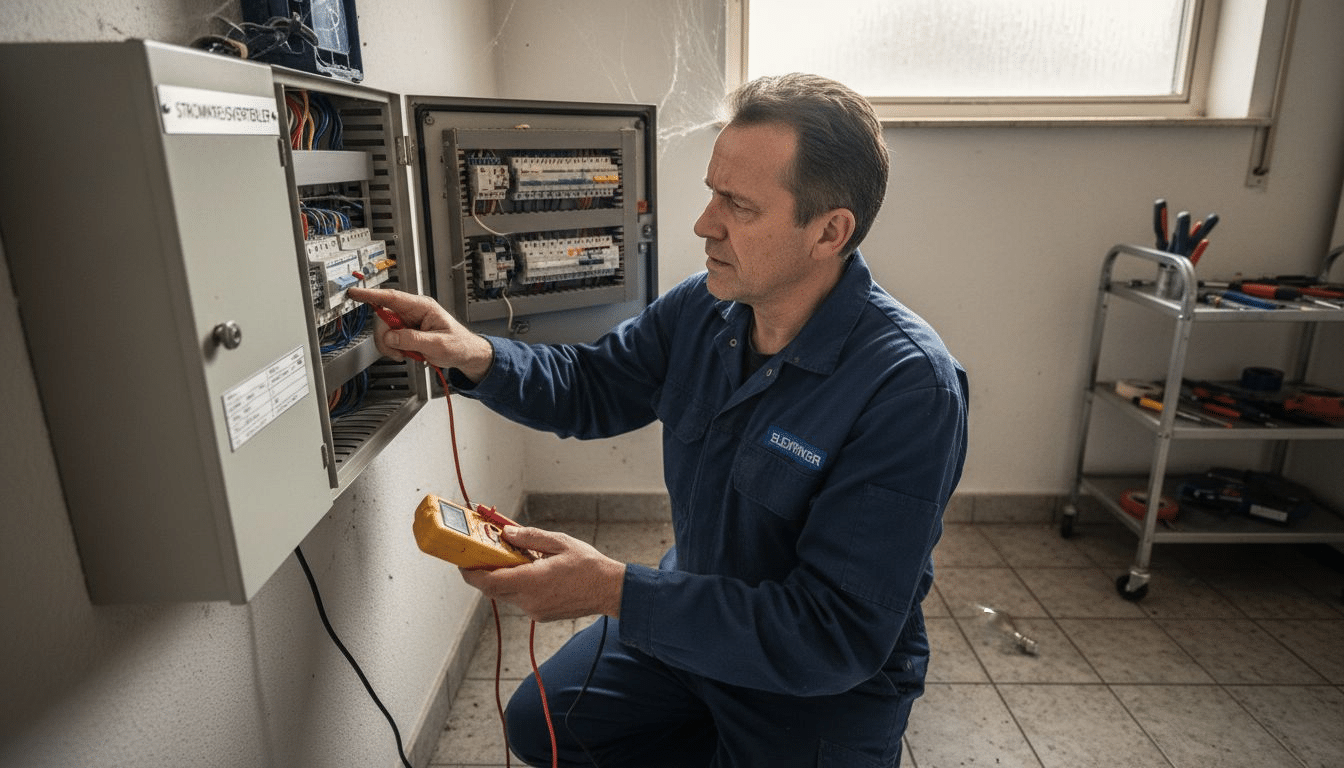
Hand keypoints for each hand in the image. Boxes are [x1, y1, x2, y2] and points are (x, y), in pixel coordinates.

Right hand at [346, 287, 493, 381]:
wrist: (465, 354)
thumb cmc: (458, 345)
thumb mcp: (438, 344)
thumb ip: (413, 340)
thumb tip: (392, 337)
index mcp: (422, 307)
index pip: (392, 298)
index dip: (372, 295)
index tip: (355, 293)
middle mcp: (413, 312)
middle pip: (384, 318)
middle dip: (387, 337)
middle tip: (399, 351)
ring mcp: (408, 322)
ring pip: (385, 331)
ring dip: (391, 346)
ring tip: (407, 354)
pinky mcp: (406, 333)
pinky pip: (390, 340)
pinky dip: (394, 350)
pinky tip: (407, 353)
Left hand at [459, 526, 625, 621]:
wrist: (609, 590)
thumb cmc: (589, 566)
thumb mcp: (559, 542)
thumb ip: (529, 538)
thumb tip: (506, 533)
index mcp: (531, 582)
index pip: (488, 581)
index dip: (470, 572)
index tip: (462, 560)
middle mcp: (529, 600)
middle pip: (492, 589)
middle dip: (484, 572)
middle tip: (482, 552)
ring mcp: (534, 610)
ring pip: (506, 594)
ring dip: (502, 577)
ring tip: (511, 557)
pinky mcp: (540, 614)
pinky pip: (519, 599)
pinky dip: (516, 585)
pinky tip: (529, 570)